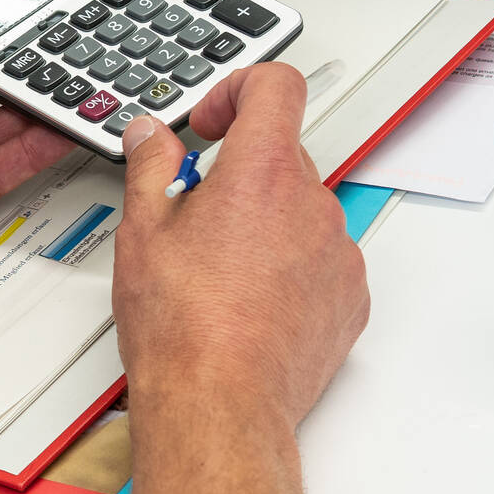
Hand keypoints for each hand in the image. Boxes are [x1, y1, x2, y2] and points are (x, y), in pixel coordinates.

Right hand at [112, 65, 369, 434]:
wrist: (220, 406)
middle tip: (197, 214)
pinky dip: (293, 269)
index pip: (276, 86)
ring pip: (303, 213)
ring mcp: (338, 253)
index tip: (215, 121)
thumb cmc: (184, 330)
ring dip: (268, 225)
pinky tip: (252, 302)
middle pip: (284, 156)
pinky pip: (323, 261)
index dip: (241, 89)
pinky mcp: (350, 297)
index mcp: (262, 174)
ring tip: (222, 272)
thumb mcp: (143, 232)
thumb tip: (151, 137)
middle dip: (241, 174)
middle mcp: (312, 205)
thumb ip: (151, 166)